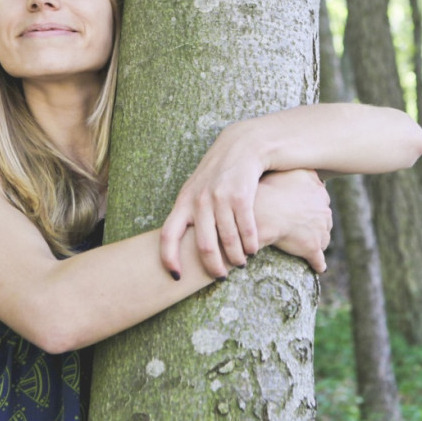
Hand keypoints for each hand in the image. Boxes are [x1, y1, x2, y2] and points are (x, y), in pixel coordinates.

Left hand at [160, 123, 266, 278]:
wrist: (243, 144)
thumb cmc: (219, 171)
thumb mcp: (198, 187)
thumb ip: (190, 210)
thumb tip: (182, 243)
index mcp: (184, 200)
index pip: (168, 234)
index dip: (169, 258)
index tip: (177, 276)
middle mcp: (199, 200)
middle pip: (203, 245)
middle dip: (213, 266)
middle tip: (221, 275)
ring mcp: (220, 197)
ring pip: (228, 240)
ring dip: (236, 257)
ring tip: (241, 263)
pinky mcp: (242, 195)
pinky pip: (246, 229)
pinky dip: (250, 244)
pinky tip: (253, 249)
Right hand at [254, 169, 330, 272]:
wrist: (261, 212)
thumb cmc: (265, 190)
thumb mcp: (283, 169)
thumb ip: (292, 167)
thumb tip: (294, 159)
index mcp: (316, 188)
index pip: (319, 196)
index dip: (311, 203)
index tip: (304, 207)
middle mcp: (323, 207)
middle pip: (324, 216)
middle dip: (316, 221)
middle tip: (304, 225)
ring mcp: (320, 228)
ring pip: (323, 236)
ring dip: (317, 241)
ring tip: (305, 245)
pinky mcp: (312, 247)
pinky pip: (318, 259)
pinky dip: (318, 264)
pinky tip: (318, 267)